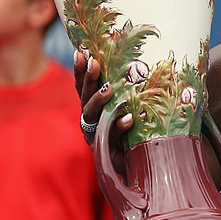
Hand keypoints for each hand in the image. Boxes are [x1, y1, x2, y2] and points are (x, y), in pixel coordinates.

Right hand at [74, 49, 130, 168]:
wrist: (140, 168)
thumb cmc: (136, 134)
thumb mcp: (130, 110)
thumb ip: (128, 92)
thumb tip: (139, 60)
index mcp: (93, 110)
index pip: (83, 87)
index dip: (80, 71)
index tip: (81, 51)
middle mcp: (91, 122)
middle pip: (85, 98)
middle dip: (89, 79)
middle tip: (95, 62)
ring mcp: (97, 137)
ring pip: (93, 116)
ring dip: (100, 100)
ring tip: (110, 88)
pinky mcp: (107, 153)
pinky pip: (112, 138)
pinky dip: (119, 127)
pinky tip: (128, 119)